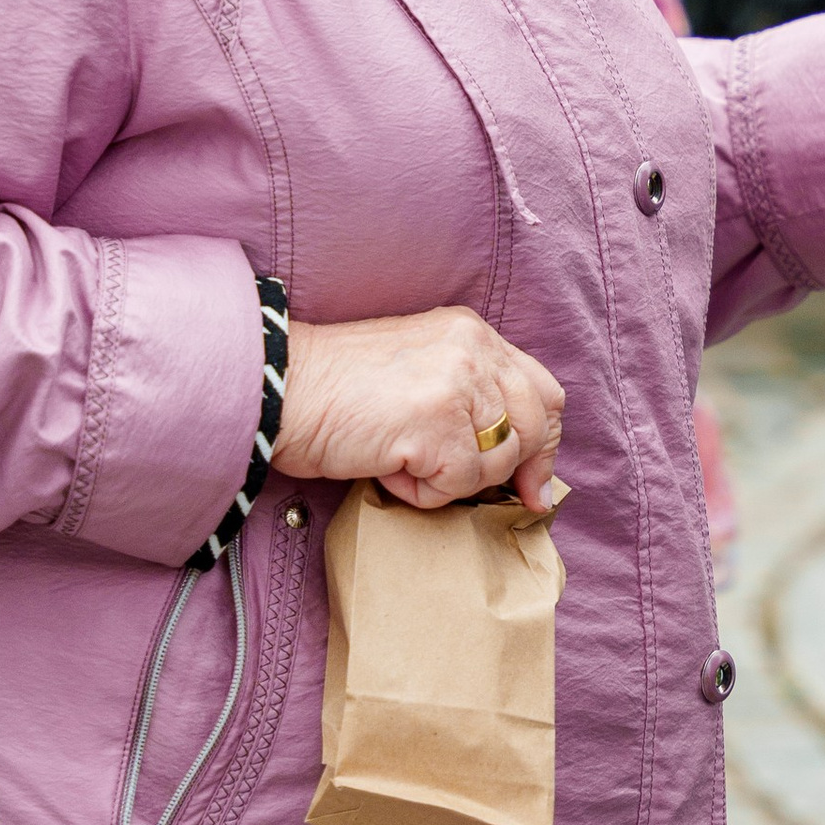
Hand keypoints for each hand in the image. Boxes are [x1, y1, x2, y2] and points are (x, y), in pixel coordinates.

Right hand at [272, 306, 566, 512]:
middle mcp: (474, 348)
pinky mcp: (438, 422)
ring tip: (399, 456)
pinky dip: (422, 492)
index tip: (532, 485)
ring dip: (451, 479)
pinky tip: (388, 465)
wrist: (281, 390)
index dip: (542, 443)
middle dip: (507, 470)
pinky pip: (459, 484)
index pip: (542, 392)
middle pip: (532, 428)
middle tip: (456, 481)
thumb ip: (474, 404)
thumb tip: (533, 480)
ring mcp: (459, 383)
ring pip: (496, 462)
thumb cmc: (338, 393)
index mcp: (472, 332)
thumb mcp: (420, 376)